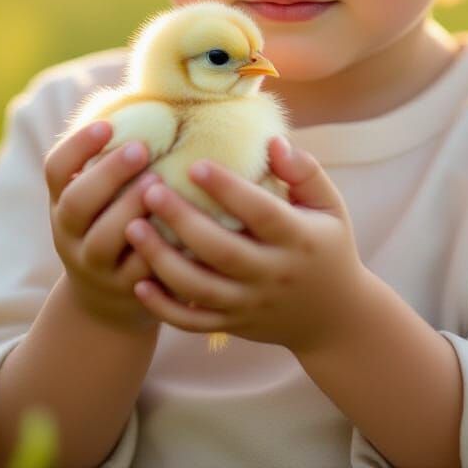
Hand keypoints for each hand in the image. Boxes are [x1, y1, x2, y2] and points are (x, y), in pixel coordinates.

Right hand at [45, 120, 162, 335]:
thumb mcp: (101, 196)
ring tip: (160, 182)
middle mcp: (70, 234)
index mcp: (62, 202)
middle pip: (77, 205)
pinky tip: (180, 226)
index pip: (56, 170)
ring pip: (104, 241)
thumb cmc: (114, 224)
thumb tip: (155, 95)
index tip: (106, 123)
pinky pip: (138, 271)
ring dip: (130, 210)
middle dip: (108, 174)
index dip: (77, 147)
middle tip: (141, 147)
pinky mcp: (124, 291)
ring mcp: (94, 266)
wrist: (106, 302)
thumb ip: (118, 157)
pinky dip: (156, 249)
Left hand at [124, 136, 366, 354]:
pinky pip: (193, 321)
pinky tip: (137, 282)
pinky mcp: (233, 325)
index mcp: (298, 239)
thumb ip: (305, 171)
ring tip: (132, 228)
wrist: (335, 318)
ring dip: (162, 261)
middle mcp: (272, 274)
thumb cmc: (328, 246)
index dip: (228, 189)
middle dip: (182, 221)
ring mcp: (250, 304)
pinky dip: (163, 308)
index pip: (260, 212)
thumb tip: (273, 141)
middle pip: (221, 251)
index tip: (195, 163)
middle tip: (149, 190)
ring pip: (199, 289)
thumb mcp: (329, 206)